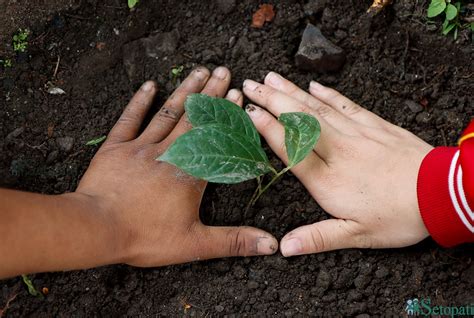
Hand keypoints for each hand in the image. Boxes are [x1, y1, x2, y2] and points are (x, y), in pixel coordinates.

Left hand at [77, 66, 276, 266]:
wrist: (97, 229)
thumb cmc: (145, 236)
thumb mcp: (195, 244)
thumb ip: (234, 241)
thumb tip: (271, 245)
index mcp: (189, 173)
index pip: (214, 138)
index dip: (227, 115)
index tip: (238, 94)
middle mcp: (169, 153)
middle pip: (194, 118)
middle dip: (211, 93)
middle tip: (224, 70)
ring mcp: (141, 147)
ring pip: (168, 113)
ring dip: (184, 91)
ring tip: (200, 70)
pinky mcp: (116, 148)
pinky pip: (130, 119)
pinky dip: (139, 102)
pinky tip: (150, 85)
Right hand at [242, 72, 431, 255]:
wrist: (441, 193)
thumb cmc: (399, 217)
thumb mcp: (356, 236)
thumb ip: (318, 238)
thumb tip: (284, 247)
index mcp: (328, 180)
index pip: (290, 148)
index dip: (268, 128)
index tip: (249, 111)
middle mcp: (337, 151)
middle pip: (299, 120)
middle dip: (272, 100)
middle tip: (249, 84)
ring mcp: (356, 134)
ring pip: (317, 108)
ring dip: (292, 91)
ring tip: (271, 77)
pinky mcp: (374, 125)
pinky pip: (346, 105)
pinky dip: (328, 94)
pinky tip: (314, 85)